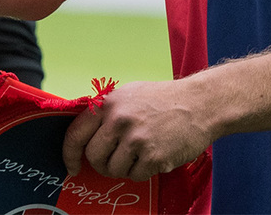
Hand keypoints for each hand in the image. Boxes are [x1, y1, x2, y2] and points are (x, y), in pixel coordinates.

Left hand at [61, 80, 211, 182]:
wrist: (200, 104)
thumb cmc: (164, 99)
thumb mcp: (128, 94)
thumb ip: (105, 112)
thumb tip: (85, 134)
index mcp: (108, 104)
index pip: (76, 134)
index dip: (69, 154)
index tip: (72, 166)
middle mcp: (119, 121)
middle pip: (94, 156)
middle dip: (101, 164)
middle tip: (114, 161)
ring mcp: (136, 140)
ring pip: (114, 169)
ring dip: (124, 168)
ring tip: (139, 154)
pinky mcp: (154, 157)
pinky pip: (136, 175)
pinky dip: (143, 171)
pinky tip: (154, 156)